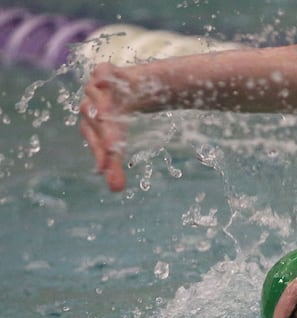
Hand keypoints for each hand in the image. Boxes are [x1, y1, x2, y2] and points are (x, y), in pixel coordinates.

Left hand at [79, 63, 134, 190]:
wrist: (131, 86)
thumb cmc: (120, 115)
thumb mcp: (118, 140)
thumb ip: (115, 164)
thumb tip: (116, 190)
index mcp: (89, 124)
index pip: (93, 139)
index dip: (99, 152)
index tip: (104, 167)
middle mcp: (89, 105)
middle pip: (93, 119)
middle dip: (103, 132)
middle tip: (112, 147)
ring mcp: (96, 87)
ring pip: (96, 97)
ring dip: (101, 105)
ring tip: (106, 115)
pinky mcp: (107, 71)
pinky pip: (103, 72)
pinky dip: (103, 76)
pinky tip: (102, 80)